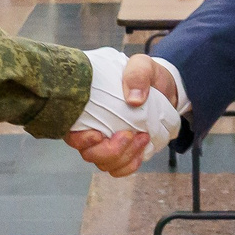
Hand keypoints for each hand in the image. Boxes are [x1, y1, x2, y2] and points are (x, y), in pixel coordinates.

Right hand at [65, 50, 185, 174]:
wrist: (163, 88)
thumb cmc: (145, 76)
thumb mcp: (143, 66)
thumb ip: (137, 75)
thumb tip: (134, 100)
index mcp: (87, 108)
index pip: (71, 132)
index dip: (80, 140)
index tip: (99, 135)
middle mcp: (92, 128)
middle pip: (89, 154)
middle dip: (110, 151)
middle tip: (131, 134)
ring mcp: (106, 142)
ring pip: (104, 164)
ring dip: (124, 157)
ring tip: (143, 137)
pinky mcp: (121, 151)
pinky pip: (118, 169)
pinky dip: (129, 165)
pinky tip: (140, 151)